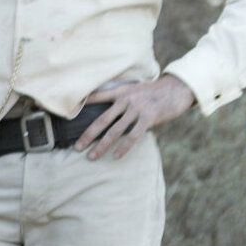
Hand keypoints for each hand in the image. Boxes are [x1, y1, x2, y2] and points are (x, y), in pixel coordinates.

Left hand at [75, 76, 194, 159]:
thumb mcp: (136, 90)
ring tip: (92, 157)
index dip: (82, 104)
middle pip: (102, 120)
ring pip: (115, 130)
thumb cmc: (156, 92)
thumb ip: (122, 100)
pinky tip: (116, 156)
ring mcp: (137, 108)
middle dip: (88, 135)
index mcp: (121, 91)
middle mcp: (126, 100)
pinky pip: (133, 135)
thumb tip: (109, 115)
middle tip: (77, 148)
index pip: (97, 97)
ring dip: (102, 145)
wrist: (179, 88)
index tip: (67, 114)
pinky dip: (123, 147)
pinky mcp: (149, 117)